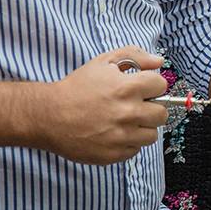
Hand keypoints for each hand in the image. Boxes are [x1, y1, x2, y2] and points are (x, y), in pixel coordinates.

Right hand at [35, 47, 168, 164]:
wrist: (49, 116)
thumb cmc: (77, 87)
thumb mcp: (104, 62)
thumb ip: (135, 55)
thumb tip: (158, 61)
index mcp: (128, 88)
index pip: (162, 86)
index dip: (152, 85)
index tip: (143, 88)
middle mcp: (128, 113)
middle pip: (162, 113)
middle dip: (152, 107)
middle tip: (136, 106)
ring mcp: (121, 136)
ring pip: (152, 135)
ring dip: (142, 127)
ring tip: (125, 120)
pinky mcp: (113, 154)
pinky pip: (135, 149)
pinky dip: (128, 142)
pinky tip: (114, 133)